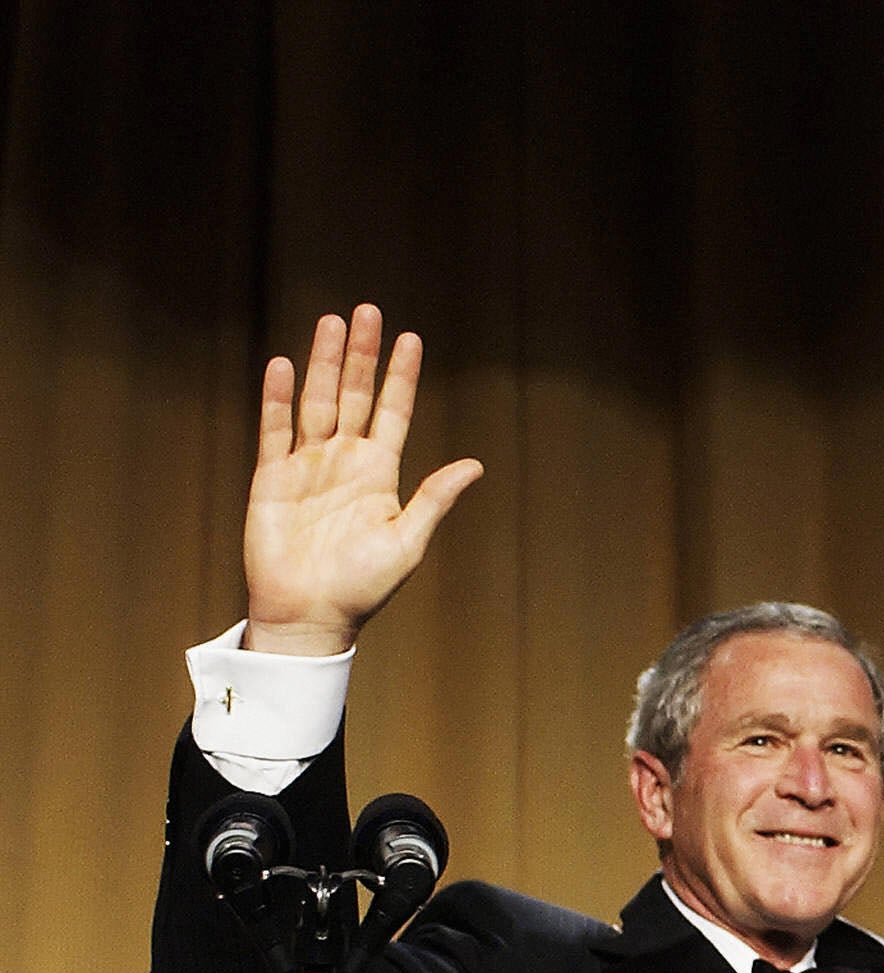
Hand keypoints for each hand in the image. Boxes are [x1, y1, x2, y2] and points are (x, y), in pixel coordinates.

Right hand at [242, 304, 482, 654]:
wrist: (311, 614)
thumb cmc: (363, 587)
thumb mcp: (408, 541)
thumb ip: (435, 499)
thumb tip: (475, 464)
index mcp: (381, 474)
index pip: (394, 412)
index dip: (401, 377)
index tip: (411, 338)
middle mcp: (345, 461)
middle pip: (355, 396)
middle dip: (362, 355)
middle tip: (368, 310)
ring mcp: (308, 466)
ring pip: (317, 402)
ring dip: (324, 363)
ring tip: (332, 321)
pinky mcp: (272, 478)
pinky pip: (275, 430)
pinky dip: (278, 399)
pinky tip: (285, 366)